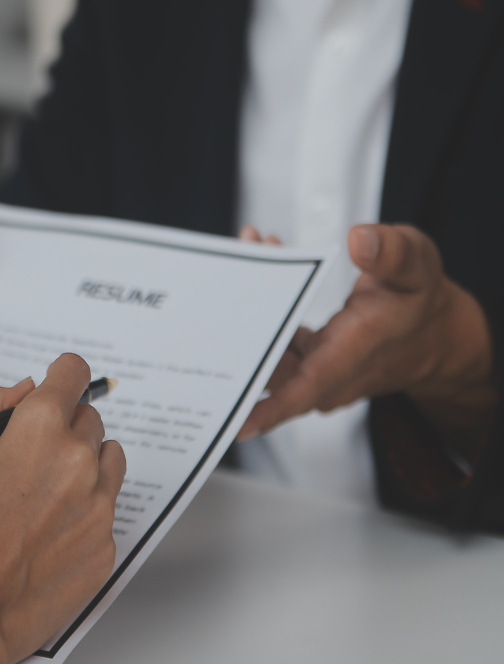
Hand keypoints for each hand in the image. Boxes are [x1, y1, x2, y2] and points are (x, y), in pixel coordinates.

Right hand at [0, 354, 126, 663]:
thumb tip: (25, 390)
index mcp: (39, 431)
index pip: (73, 374)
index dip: (60, 377)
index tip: (56, 385)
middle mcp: (79, 462)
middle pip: (89, 420)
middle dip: (63, 430)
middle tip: (29, 460)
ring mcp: (99, 507)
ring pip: (108, 461)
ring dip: (84, 466)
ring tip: (45, 496)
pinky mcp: (106, 546)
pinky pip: (105, 511)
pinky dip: (83, 513)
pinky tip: (47, 536)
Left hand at [237, 224, 496, 457]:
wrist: (430, 333)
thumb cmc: (419, 301)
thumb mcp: (417, 266)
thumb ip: (392, 253)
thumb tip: (360, 240)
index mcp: (354, 352)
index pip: (308, 386)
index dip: (272, 407)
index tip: (238, 422)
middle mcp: (328, 372)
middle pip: (272, 364)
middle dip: (244, 323)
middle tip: (234, 271)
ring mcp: (313, 371)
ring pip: (268, 350)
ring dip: (252, 305)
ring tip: (250, 249)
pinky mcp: (303, 362)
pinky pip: (273, 342)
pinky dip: (263, 307)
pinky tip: (263, 262)